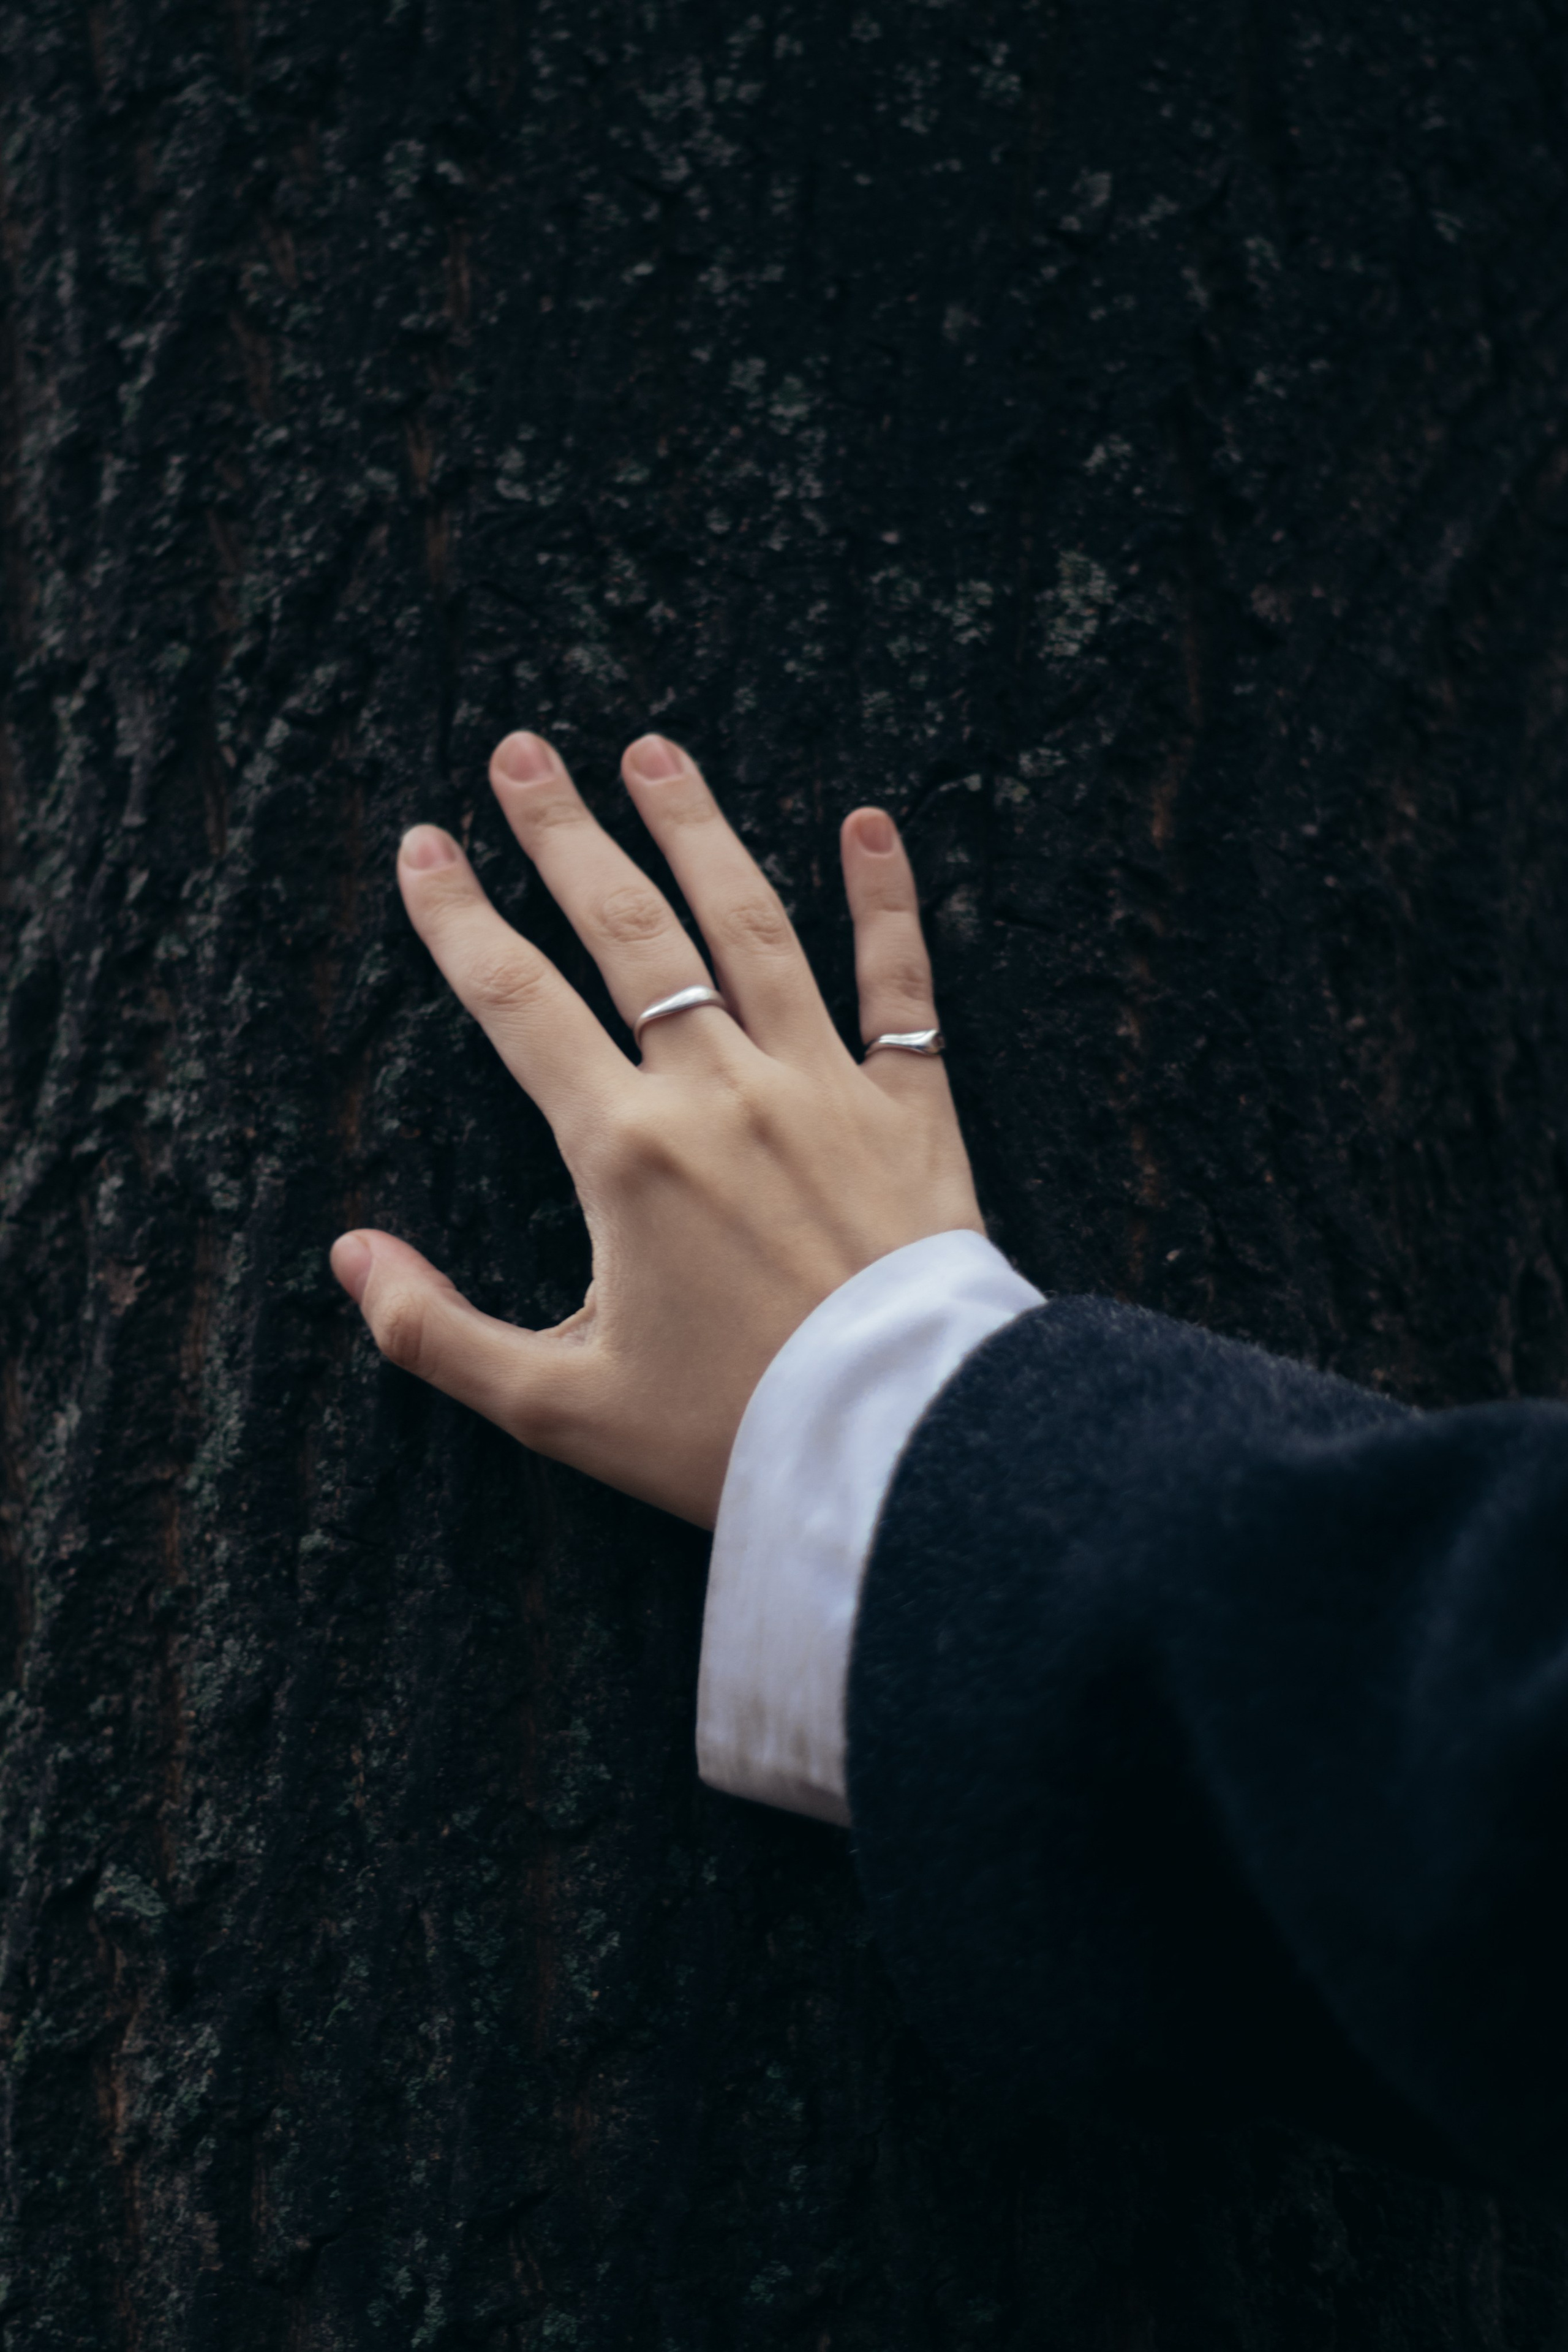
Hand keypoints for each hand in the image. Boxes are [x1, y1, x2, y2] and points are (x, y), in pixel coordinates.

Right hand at [330, 731, 983, 1527]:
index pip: (518, 1004)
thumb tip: (349, 1257)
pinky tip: (871, 824)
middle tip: (521, 752)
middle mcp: (721, 1093)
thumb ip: (437, 1333)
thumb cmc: (726, 1435)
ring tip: (654, 750)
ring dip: (698, 830)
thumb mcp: (558, 1407)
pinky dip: (887, 901)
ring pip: (751, 926)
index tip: (423, 846)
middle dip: (564, 836)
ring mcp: (823, 1089)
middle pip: (627, 933)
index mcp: (627, 1153)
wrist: (897, 1451)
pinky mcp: (913, 1112)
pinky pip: (902, 985)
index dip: (458, 919)